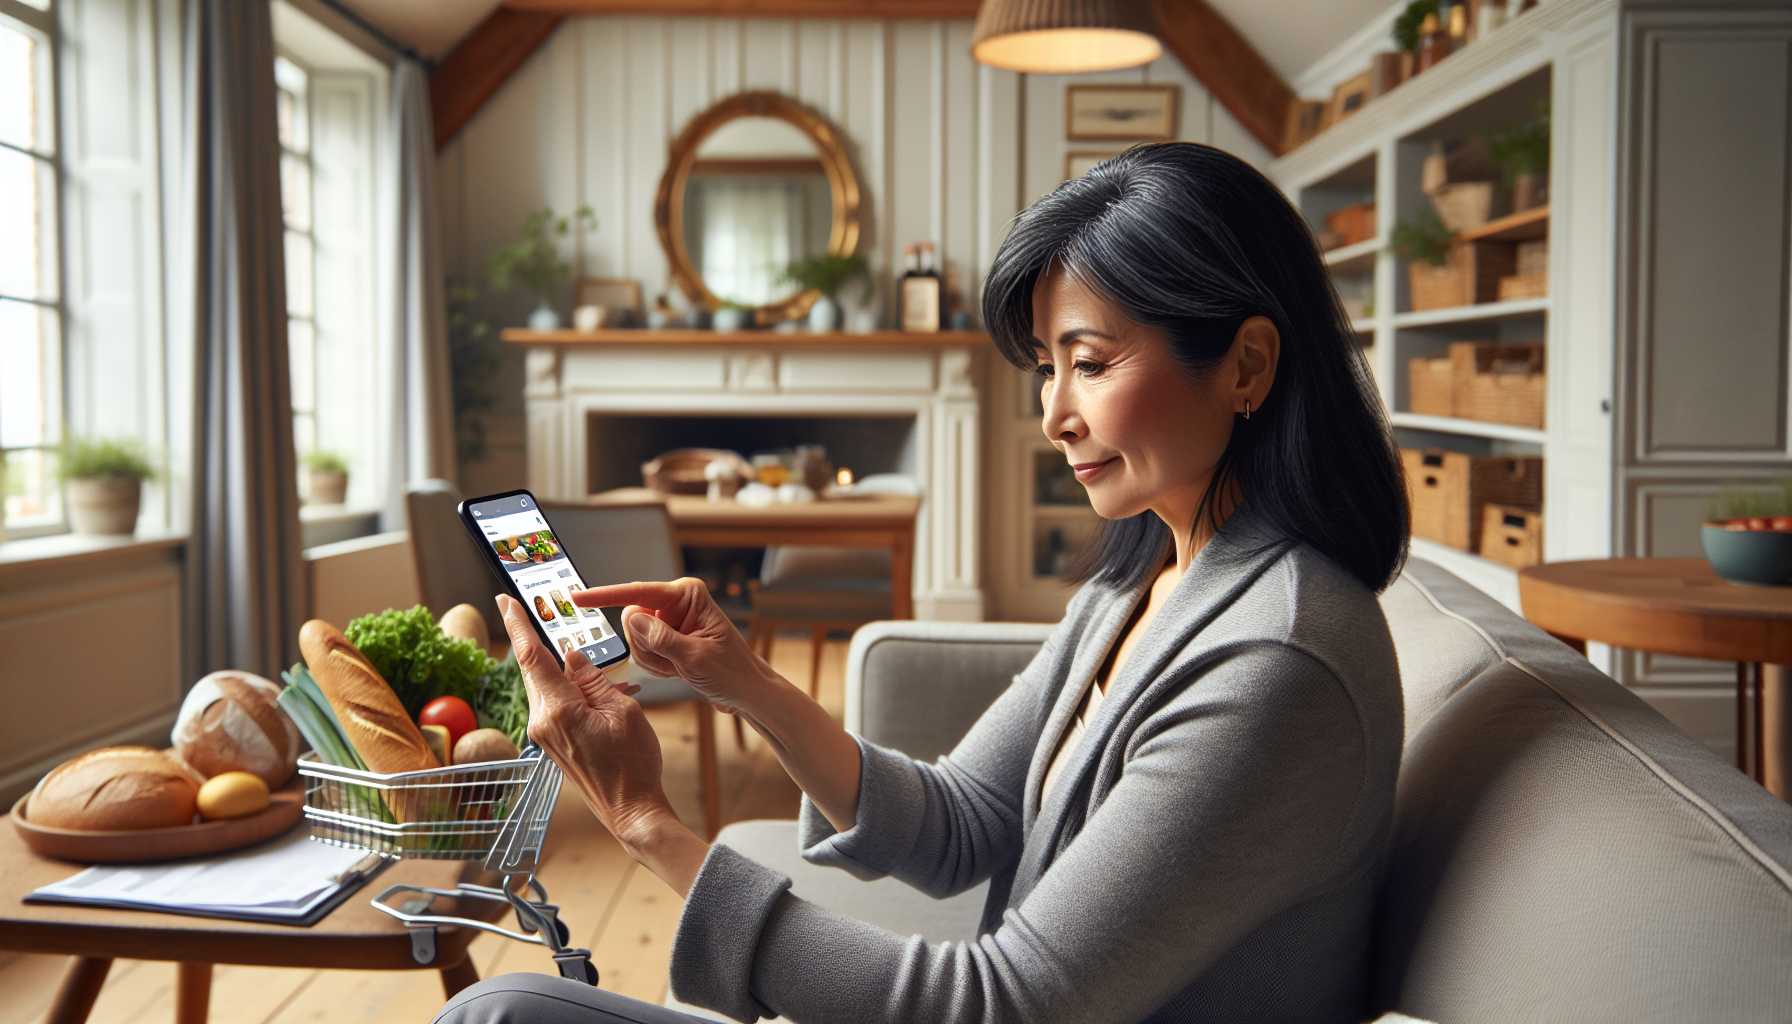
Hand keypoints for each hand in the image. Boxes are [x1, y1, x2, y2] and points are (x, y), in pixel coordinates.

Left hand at [496, 594, 672, 848]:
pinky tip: (602, 692)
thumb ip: (593, 679)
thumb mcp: (622, 711)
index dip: (518, 625)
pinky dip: (573, 690)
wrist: (630, 809)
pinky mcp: (553, 742)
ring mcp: (545, 734)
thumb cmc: (632, 763)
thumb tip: (572, 656)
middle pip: (534, 669)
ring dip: (563, 669)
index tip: (505, 599)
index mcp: (558, 709)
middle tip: (535, 610)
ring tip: (594, 664)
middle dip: (537, 640)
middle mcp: (542, 721)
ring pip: (546, 686)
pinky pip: (556, 704)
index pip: (531, 656)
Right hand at [572, 577, 764, 716]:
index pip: (638, 592)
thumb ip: (662, 639)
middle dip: (648, 648)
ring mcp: (670, 620)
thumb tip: (632, 619)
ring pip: (635, 640)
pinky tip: (679, 669)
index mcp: (687, 595)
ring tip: (681, 666)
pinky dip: (657, 666)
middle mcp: (676, 602)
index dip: (605, 596)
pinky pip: (643, 652)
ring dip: (654, 660)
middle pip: (632, 621)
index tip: (576, 598)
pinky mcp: (666, 637)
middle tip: (675, 661)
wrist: (746, 691)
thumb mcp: (696, 658)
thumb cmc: (731, 672)